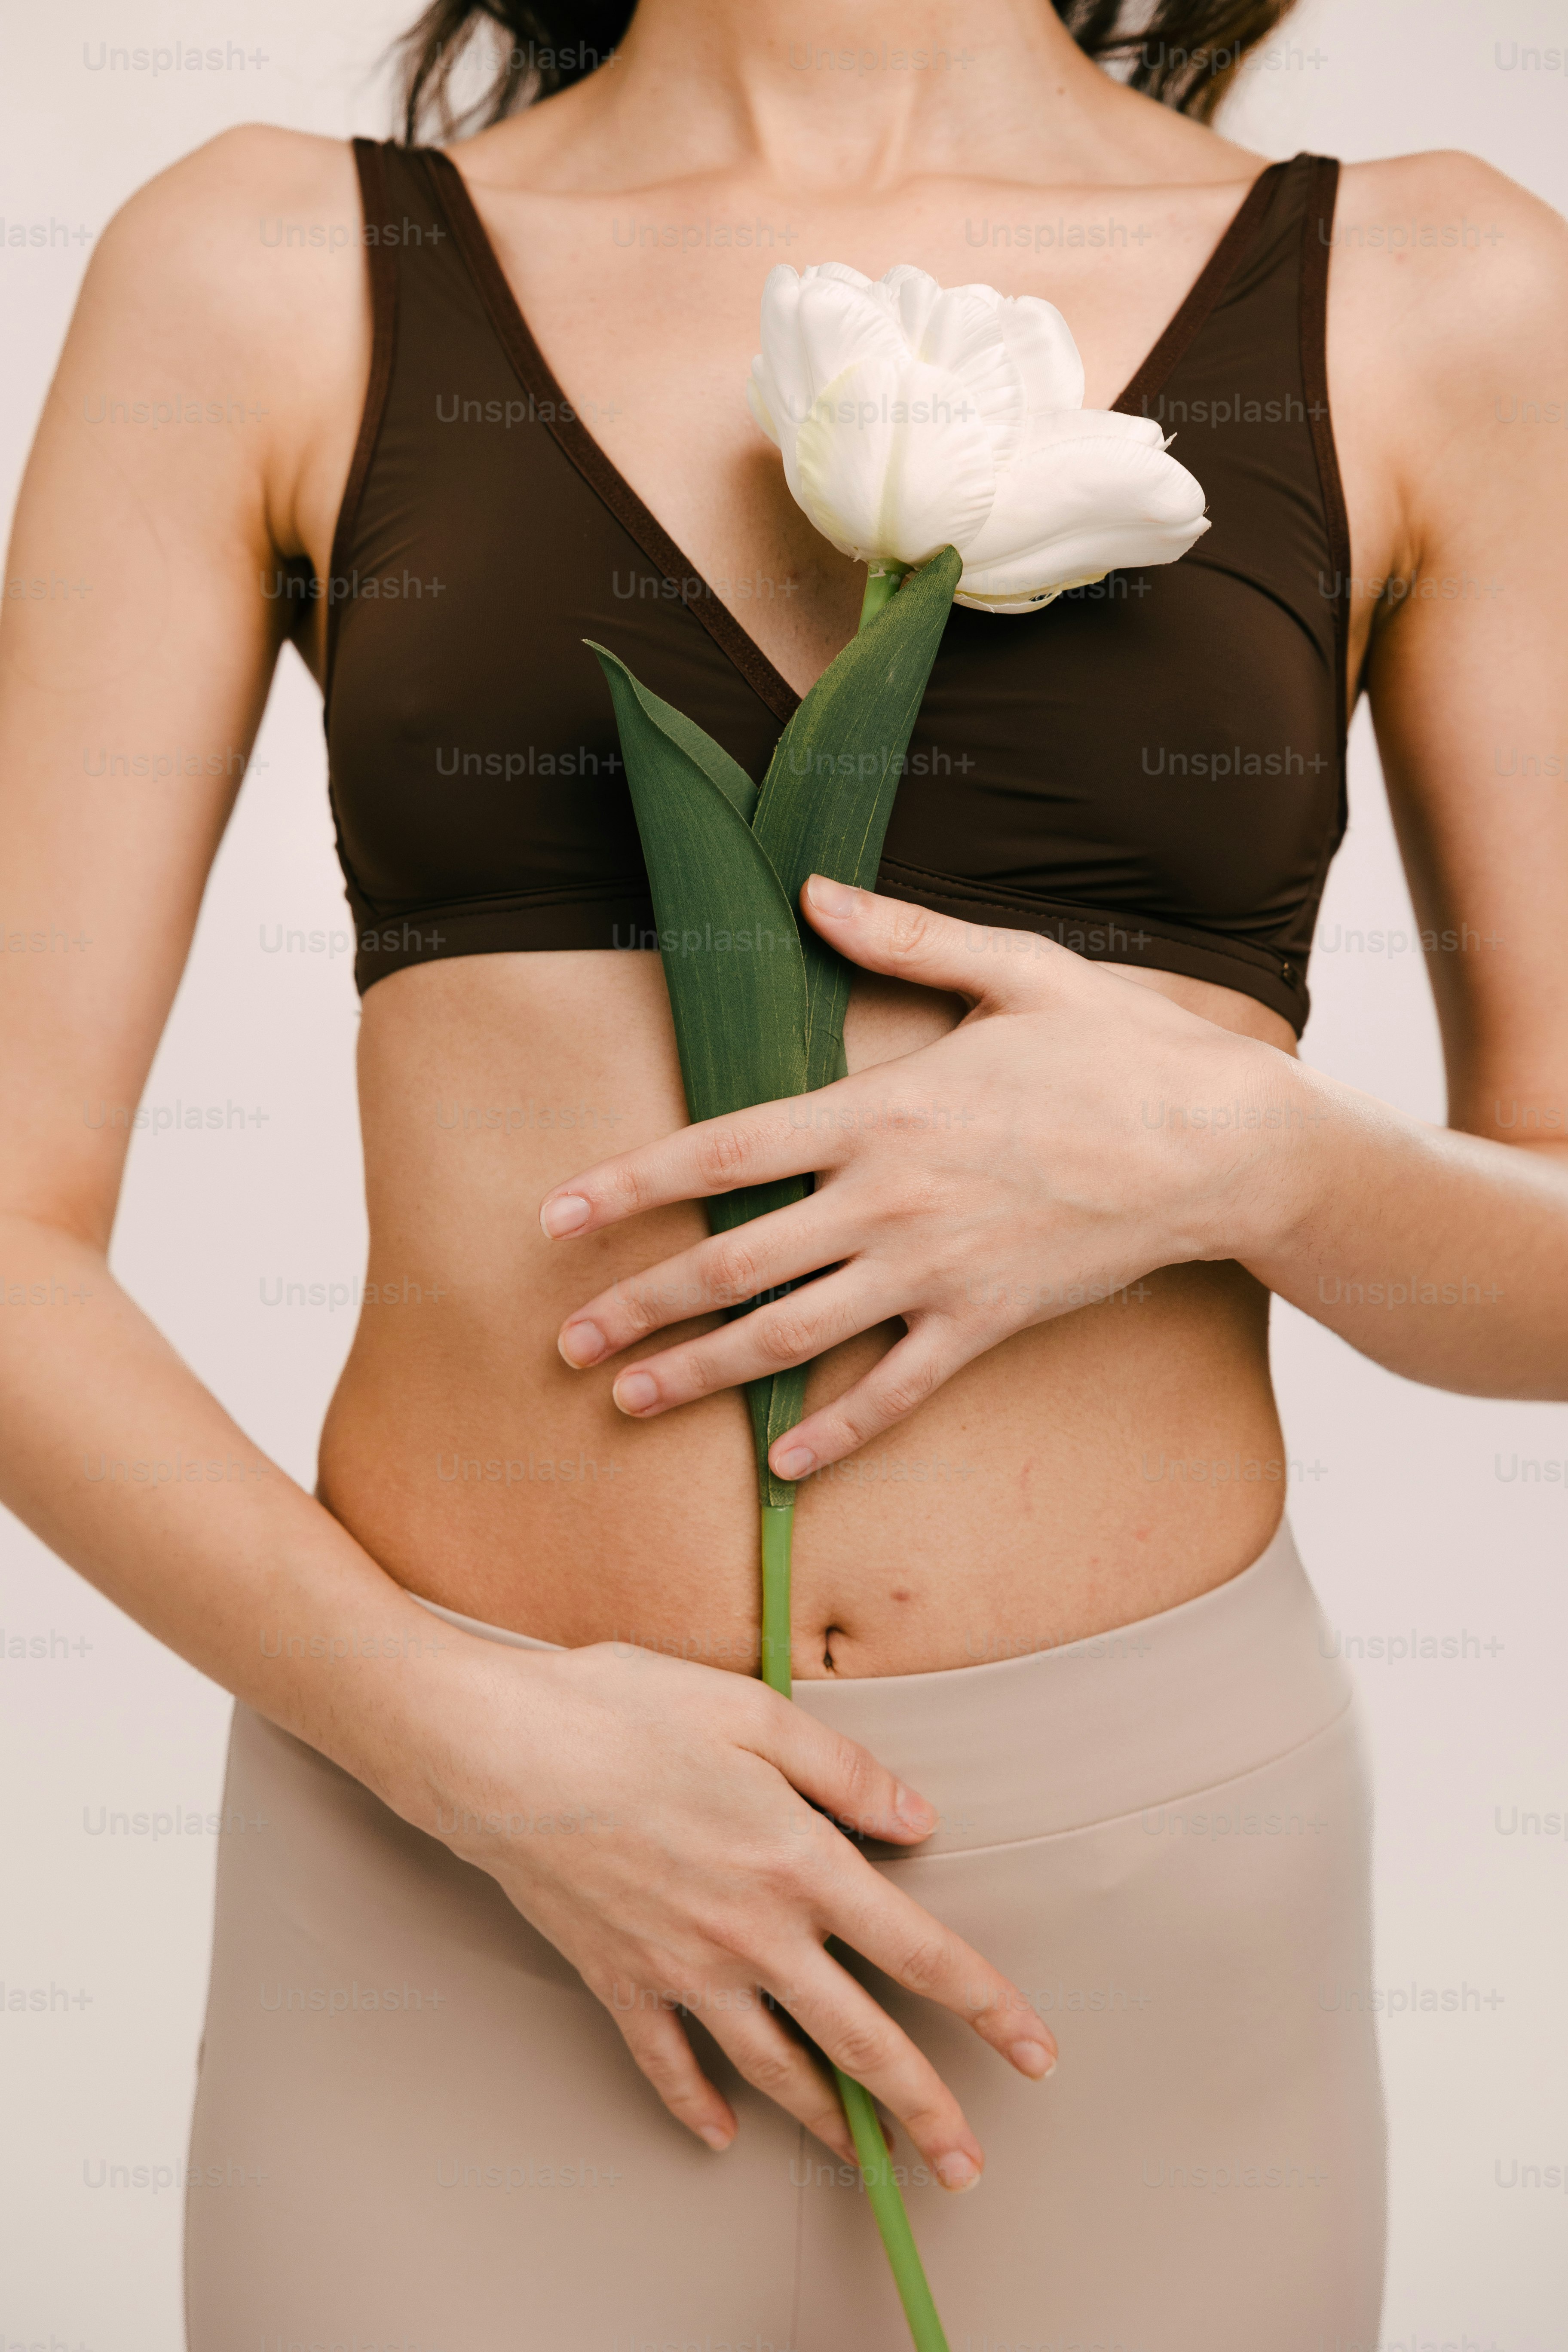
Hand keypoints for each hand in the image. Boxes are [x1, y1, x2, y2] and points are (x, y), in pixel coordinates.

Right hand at [413, 1633, 1053, 2177]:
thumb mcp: (752, 1712)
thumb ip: (844, 1771)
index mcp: (798, 1861)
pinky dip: (697, 2108)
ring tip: (871, 2164)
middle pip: (861, 2041)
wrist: (498, 1753)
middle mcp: (752, 1933)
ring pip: (775, 2069)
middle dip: (926, 2111)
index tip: (1036, 2054)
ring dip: (830, 2124)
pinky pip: (668, 2066)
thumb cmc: (623, 1713)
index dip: (987, 2008)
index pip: (919, 1952)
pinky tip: (721, 2135)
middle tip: (968, 2167)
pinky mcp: (618, 1980)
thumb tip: (918, 1819)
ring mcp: (683, 1968)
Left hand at [542, 878, 1314, 1477]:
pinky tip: (780, 1462)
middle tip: (566, 1342)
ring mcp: (937, 1270)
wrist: (1223, 1143)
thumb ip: (900, 935)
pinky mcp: (989, 1322)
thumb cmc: (1119, 1047)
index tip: (555, 1217)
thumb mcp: (1014, 968)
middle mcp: (891, 1199)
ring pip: (793, 1336)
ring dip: (702, 1373)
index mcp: (881, 1110)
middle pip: (735, 1261)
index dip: (629, 1186)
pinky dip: (836, 1429)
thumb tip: (809, 889)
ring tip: (628, 1400)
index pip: (721, 1152)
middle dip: (639, 1304)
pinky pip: (897, 1391)